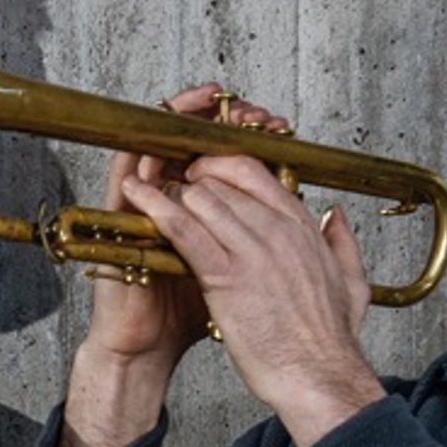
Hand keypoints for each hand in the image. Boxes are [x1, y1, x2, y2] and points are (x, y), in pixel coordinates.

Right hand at [59, 83, 255, 446]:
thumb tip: (324, 216)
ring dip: (188, 117)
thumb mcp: (246, 272)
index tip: (278, 125)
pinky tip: (171, 121)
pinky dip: (147, 140)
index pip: (227, 157)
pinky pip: (127, 167)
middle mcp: (176, 202)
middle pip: (197, 140)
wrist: (149, 346)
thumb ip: (280, 242)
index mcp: (209, 214)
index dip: (250, 135)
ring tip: (217, 100)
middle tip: (252, 109)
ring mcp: (146, 204)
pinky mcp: (121, 215)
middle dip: (226, 119)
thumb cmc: (189, 316)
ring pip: (161, 142)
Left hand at [128, 152, 384, 446]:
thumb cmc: (328, 340)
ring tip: (150, 196)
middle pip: (223, 180)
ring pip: (202, 197)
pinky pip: (184, 228)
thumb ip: (342, 243)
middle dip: (189, 181)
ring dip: (171, 194)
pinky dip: (155, 207)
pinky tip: (134, 196)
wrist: (320, 376)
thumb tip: (334, 216)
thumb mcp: (351, 281)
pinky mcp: (226, 277)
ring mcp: (253, 250)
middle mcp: (278, 229)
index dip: (219, 167)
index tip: (200, 175)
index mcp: (302, 227)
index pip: (255, 172)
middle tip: (166, 187)